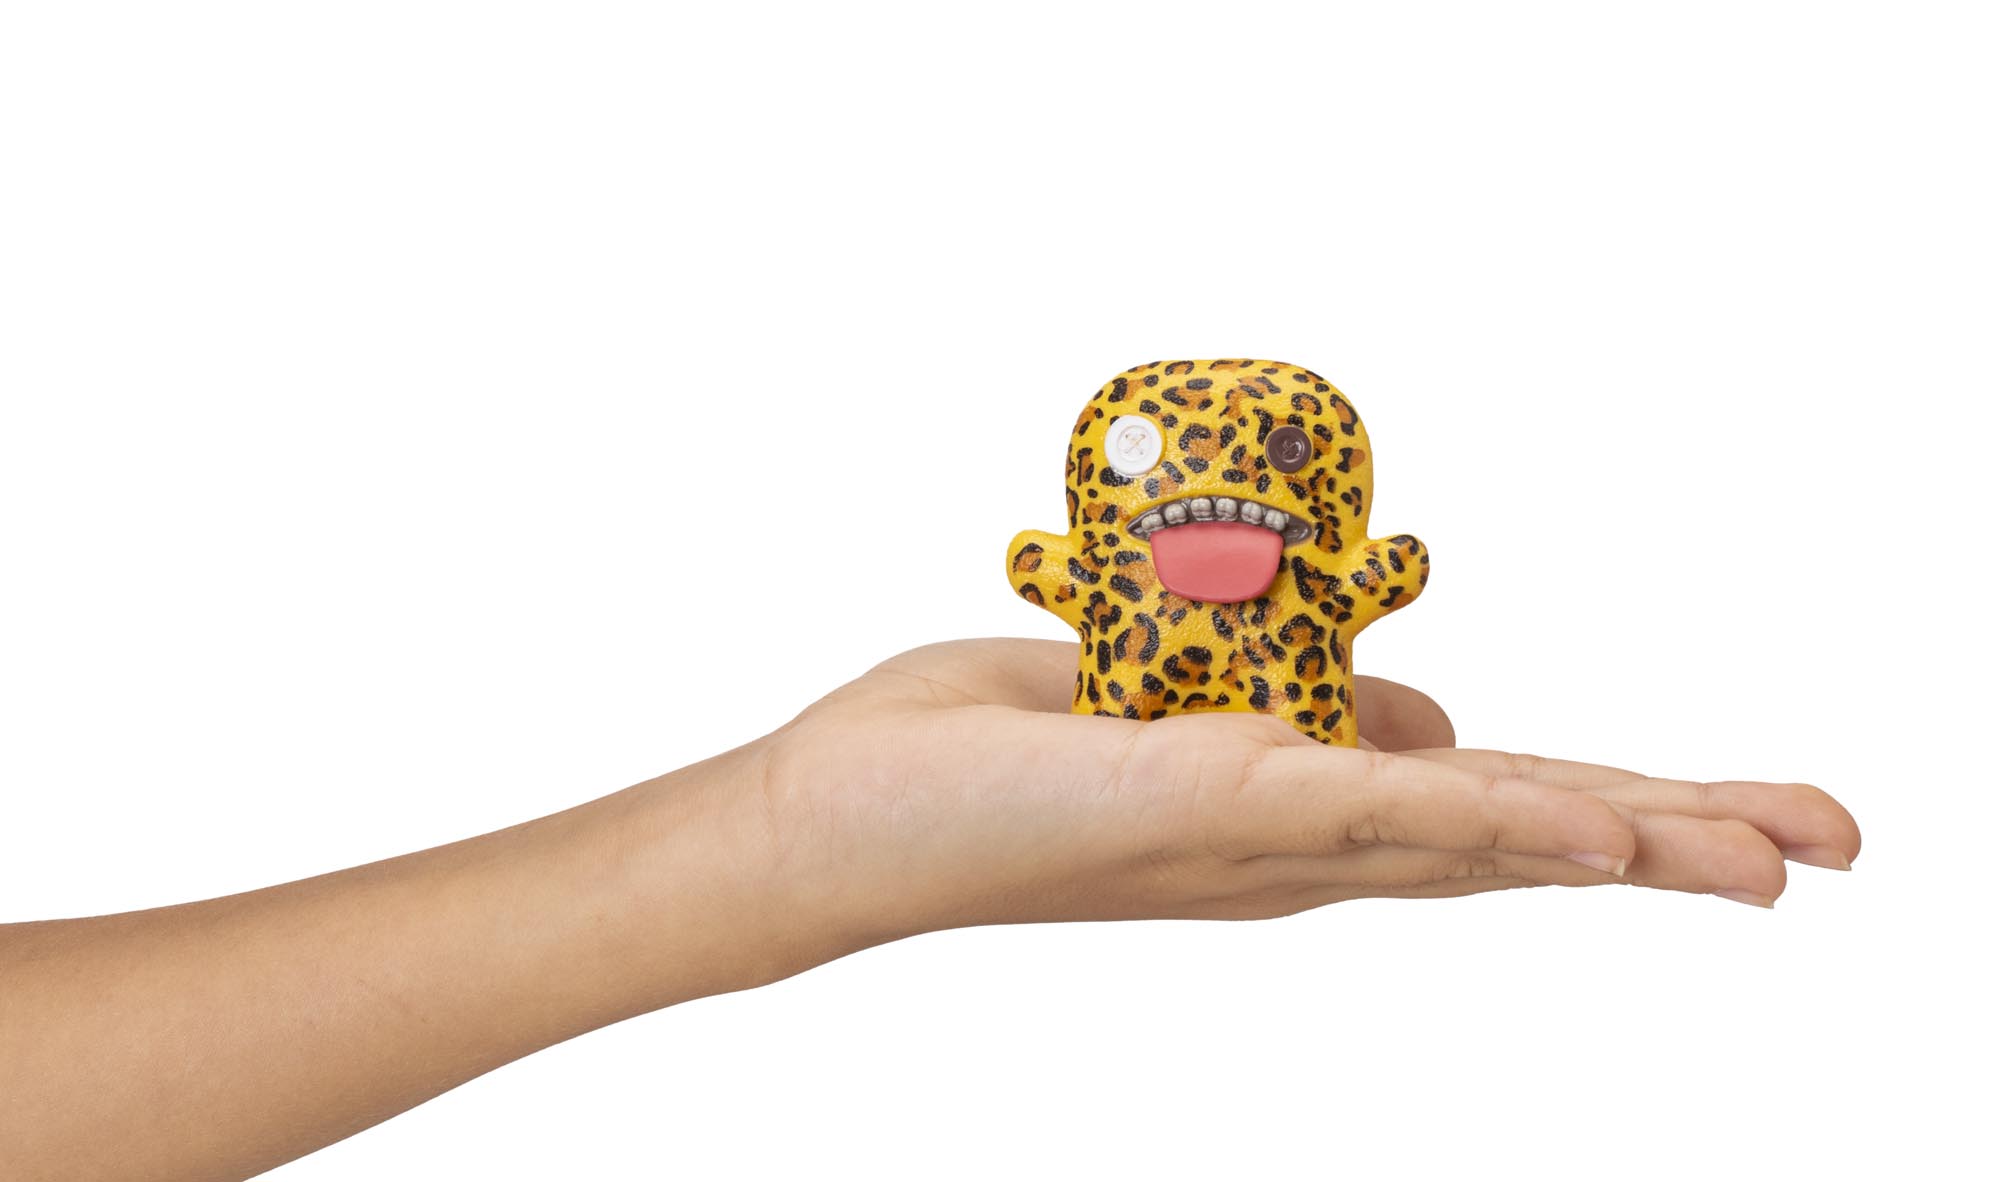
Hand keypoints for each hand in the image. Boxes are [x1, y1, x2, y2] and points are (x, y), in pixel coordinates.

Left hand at [743, 639, 1860, 951]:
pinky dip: (1498, 822)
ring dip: (1637, 836)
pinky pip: (1374, 812)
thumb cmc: (984, 764)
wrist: (840, 816)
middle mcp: (1304, 847)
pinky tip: (1608, 834)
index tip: (1749, 816)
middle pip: (1523, 840)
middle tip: (1838, 844)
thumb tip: (1446, 728)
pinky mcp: (1209, 808)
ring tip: (1779, 850)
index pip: (1493, 809)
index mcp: (1302, 814)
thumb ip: (1314, 724)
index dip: (1623, 809)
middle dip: (1682, 838)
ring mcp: (1265, 837)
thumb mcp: (1173, 717)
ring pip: (1483, 838)